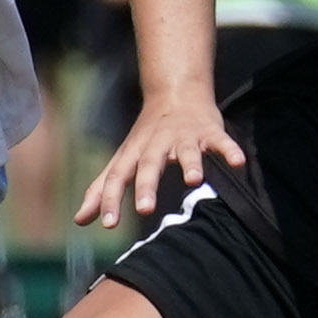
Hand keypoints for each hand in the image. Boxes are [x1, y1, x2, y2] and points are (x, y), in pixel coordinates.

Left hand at [73, 89, 243, 231]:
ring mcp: (183, 136)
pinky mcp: (208, 131)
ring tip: (193, 180)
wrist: (176, 93)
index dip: (111, 199)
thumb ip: (102, 189)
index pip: (117, 177)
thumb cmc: (147, 136)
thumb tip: (79, 220)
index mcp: (134, 153)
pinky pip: (219, 141)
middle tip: (146, 209)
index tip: (108, 224)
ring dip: (191, 164)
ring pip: (186, 151)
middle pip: (149, 164)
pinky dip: (228, 150)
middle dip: (147, 185)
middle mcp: (156, 144)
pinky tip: (238, 163)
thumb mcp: (123, 160)